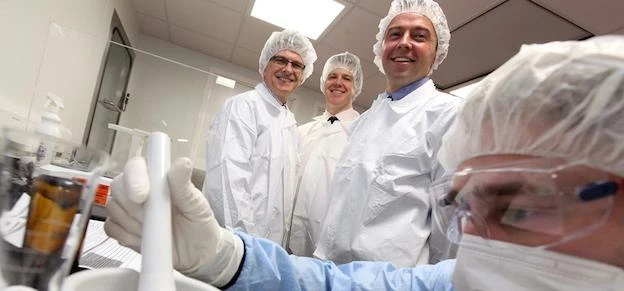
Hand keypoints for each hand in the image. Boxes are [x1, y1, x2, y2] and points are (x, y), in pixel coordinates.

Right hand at [104, 156, 243, 286]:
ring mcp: (128, 209)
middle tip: (156, 217)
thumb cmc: (198, 224)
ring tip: (156, 228)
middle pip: (118, 186)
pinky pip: (111, 228)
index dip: (135, 179)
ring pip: (113, 208)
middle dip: (135, 205)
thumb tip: (183, 164)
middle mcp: (139, 189)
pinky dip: (127, 235)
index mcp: (157, 177)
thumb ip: (184, 185)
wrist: (196, 254)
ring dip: (133, 222)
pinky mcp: (122, 228)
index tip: (142, 196)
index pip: (135, 166)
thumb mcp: (196, 204)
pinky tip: (145, 238)